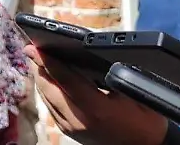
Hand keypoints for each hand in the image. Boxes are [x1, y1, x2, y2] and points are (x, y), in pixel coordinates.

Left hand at [25, 44, 168, 144]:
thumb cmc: (145, 120)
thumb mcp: (133, 93)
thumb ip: (112, 74)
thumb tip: (88, 54)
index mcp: (96, 109)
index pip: (65, 79)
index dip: (48, 61)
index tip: (35, 46)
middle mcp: (78, 120)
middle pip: (48, 89)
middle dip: (39, 67)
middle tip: (33, 48)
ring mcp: (71, 128)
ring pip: (46, 98)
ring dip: (42, 78)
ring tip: (39, 59)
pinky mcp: (68, 132)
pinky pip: (50, 107)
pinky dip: (47, 90)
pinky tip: (49, 78)